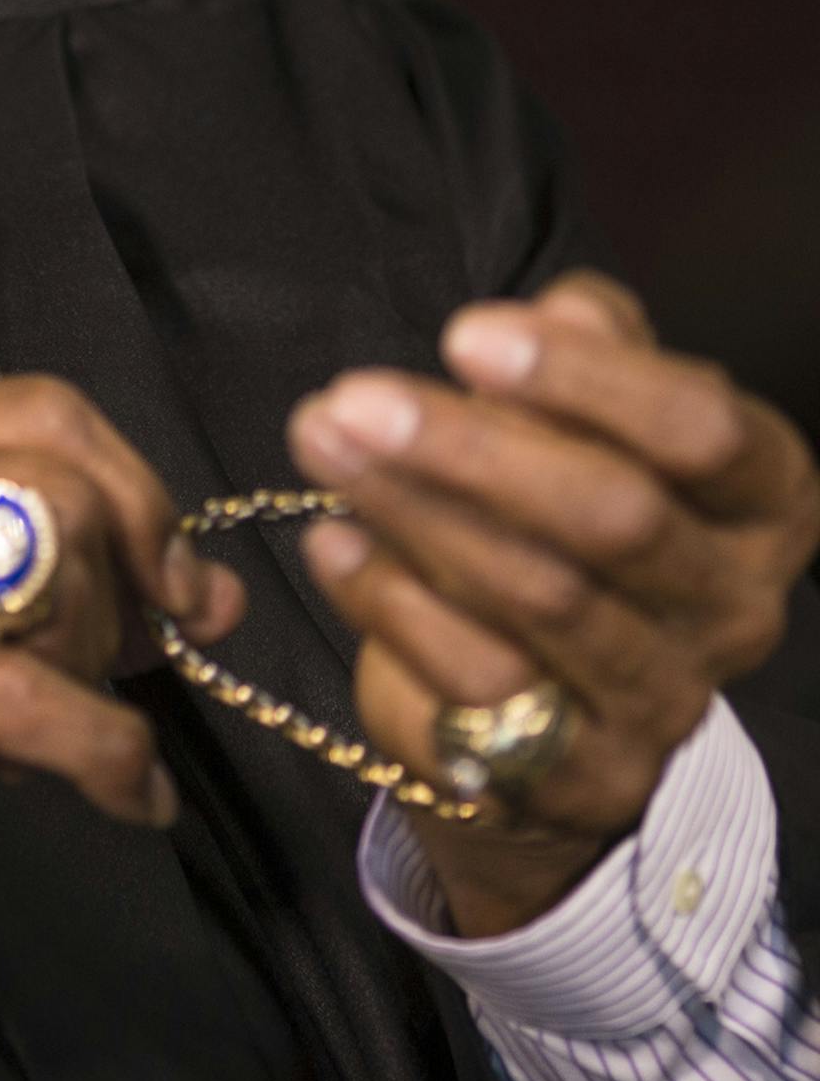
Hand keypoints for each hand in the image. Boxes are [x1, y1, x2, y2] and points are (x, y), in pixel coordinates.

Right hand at [0, 375, 242, 1080]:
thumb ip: (62, 573)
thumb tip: (212, 587)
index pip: (40, 410)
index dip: (139, 496)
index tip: (185, 586)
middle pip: (54, 481)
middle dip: (121, 590)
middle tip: (120, 675)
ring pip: (43, 575)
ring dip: (99, 674)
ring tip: (82, 734)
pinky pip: (20, 695)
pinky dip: (103, 752)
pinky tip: (125, 793)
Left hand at [288, 272, 819, 936]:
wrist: (555, 691)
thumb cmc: (568, 507)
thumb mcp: (588, 409)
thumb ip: (586, 345)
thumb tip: (561, 308)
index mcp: (759, 502)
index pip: (702, 431)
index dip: (584, 376)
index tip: (462, 334)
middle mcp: (734, 607)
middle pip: (616, 519)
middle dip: (472, 449)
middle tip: (355, 397)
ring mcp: (664, 700)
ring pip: (540, 598)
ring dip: (411, 511)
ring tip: (320, 442)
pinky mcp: (582, 773)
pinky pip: (478, 683)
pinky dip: (391, 600)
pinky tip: (332, 541)